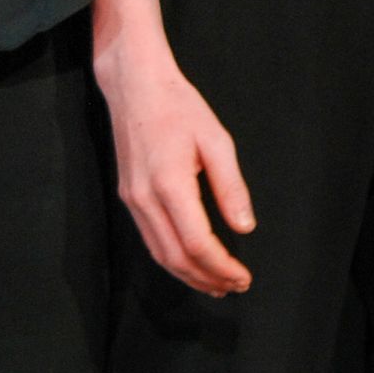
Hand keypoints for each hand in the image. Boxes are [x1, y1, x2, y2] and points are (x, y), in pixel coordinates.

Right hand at [97, 40, 256, 294]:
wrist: (134, 85)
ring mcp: (132, 200)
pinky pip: (150, 240)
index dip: (222, 267)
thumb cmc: (178, 106)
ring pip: (159, 254)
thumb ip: (231, 187)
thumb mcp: (216, 139)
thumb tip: (244, 227)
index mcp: (170, 184)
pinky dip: (171, 260)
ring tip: (216, 285)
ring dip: (189, 276)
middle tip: (235, 287)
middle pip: (176, 257)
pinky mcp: (128, 197)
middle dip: (208, 278)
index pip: (197, 243)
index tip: (244, 277)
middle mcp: (145, 199)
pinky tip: (190, 263)